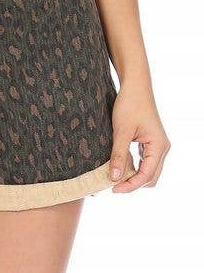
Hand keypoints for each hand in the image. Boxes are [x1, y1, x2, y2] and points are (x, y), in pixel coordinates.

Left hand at [108, 77, 170, 192]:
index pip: (146, 176)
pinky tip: (121, 164)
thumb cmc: (129, 104)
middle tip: (113, 185)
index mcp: (158, 147)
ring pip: (149, 170)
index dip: (130, 185)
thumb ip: (119, 155)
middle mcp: (162, 148)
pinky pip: (145, 161)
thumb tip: (115, 178)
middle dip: (133, 183)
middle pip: (150, 177)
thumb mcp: (121, 131)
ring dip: (134, 176)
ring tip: (116, 176)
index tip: (113, 189)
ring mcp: (158, 145)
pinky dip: (135, 166)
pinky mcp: (151, 141)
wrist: (135, 85)